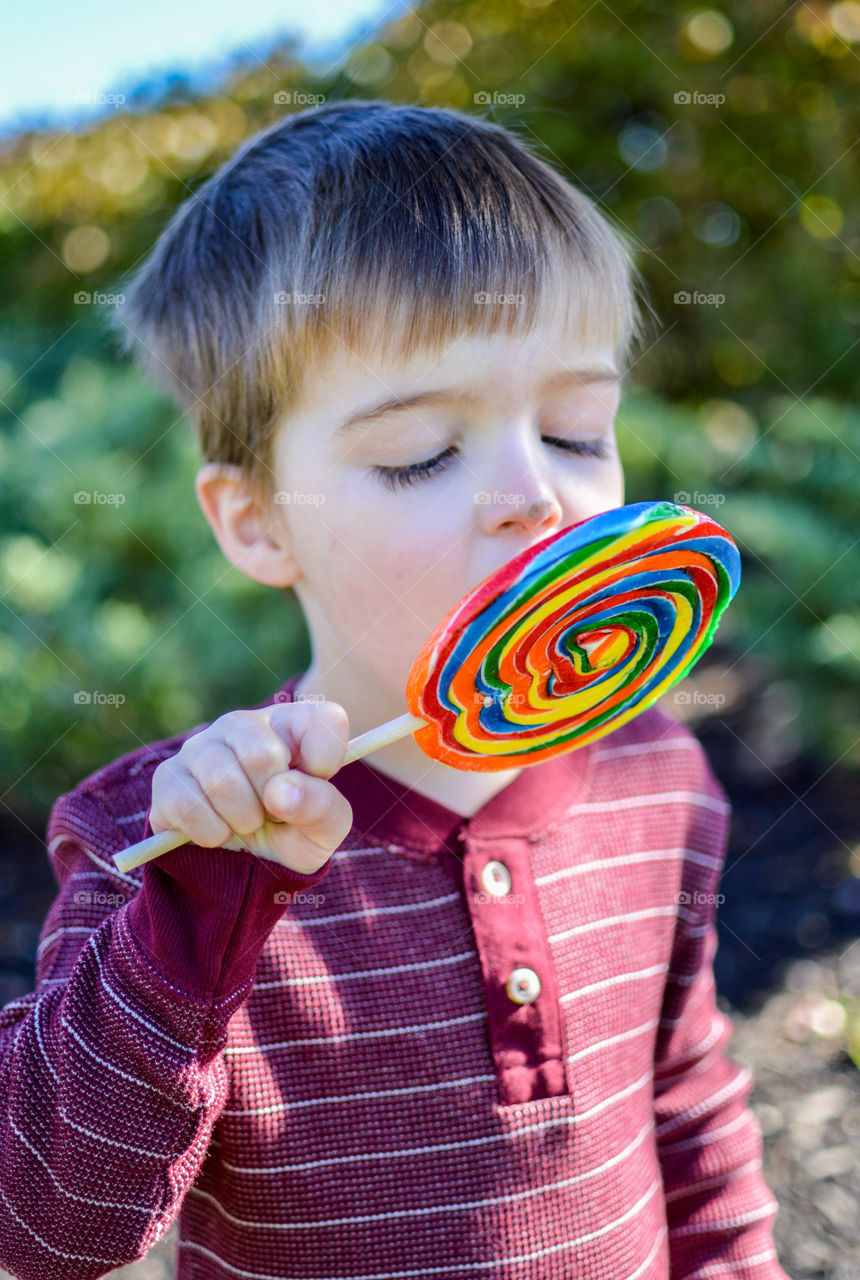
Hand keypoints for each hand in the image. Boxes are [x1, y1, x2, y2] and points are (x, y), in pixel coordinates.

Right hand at [148, 700, 352, 872]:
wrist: (244, 868)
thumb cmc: (294, 833)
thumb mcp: (325, 829)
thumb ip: (321, 807)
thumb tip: (279, 792)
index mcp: (295, 725)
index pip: (326, 721)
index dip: (326, 761)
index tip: (316, 784)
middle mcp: (245, 724)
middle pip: (262, 754)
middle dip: (273, 803)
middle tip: (273, 813)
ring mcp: (202, 746)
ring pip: (221, 779)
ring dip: (242, 820)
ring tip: (246, 823)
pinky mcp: (168, 776)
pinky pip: (187, 804)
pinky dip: (210, 832)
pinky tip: (219, 831)